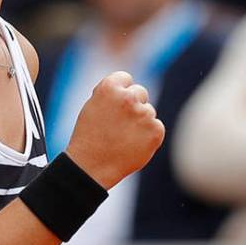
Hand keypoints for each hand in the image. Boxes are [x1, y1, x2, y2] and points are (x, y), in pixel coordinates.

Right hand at [66, 71, 164, 188]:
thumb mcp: (93, 106)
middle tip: (119, 123)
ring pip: (148, 112)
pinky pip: (156, 127)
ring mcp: (144, 114)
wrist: (92, 166)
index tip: (115, 104)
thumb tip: (130, 89)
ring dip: (140, 121)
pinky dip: (148, 135)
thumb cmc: (89, 136)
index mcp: (110, 87)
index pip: (126, 78)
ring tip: (122, 137)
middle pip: (140, 92)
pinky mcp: (156, 130)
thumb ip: (113, 94)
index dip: (120, 91)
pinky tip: (132, 144)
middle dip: (133, 104)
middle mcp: (129, 97)